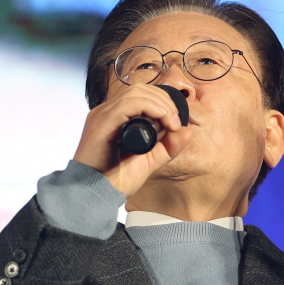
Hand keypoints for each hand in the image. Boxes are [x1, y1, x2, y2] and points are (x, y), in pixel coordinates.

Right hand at [73, 83, 190, 197]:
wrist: (97, 195)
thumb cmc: (116, 180)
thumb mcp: (149, 160)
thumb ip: (167, 146)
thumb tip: (187, 130)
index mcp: (115, 118)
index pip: (141, 95)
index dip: (163, 103)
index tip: (176, 123)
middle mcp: (106, 112)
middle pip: (140, 90)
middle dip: (164, 101)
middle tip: (176, 122)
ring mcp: (102, 115)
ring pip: (136, 92)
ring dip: (160, 104)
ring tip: (172, 123)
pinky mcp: (102, 121)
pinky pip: (128, 104)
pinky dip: (150, 107)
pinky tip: (163, 120)